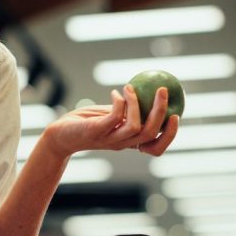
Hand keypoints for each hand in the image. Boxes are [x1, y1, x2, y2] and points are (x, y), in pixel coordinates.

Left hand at [42, 85, 178, 158]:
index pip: (156, 148)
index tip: (176, 115)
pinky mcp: (96, 132)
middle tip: (163, 90)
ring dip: (138, 103)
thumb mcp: (109, 116)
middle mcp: (122, 144)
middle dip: (160, 112)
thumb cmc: (86, 123)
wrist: (59, 135)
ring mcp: (110, 139)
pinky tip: (116, 92)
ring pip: (136, 127)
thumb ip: (126, 110)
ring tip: (131, 86)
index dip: (169, 135)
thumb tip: (146, 90)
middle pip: (150, 134)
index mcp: (129, 143)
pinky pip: (115, 116)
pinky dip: (119, 102)